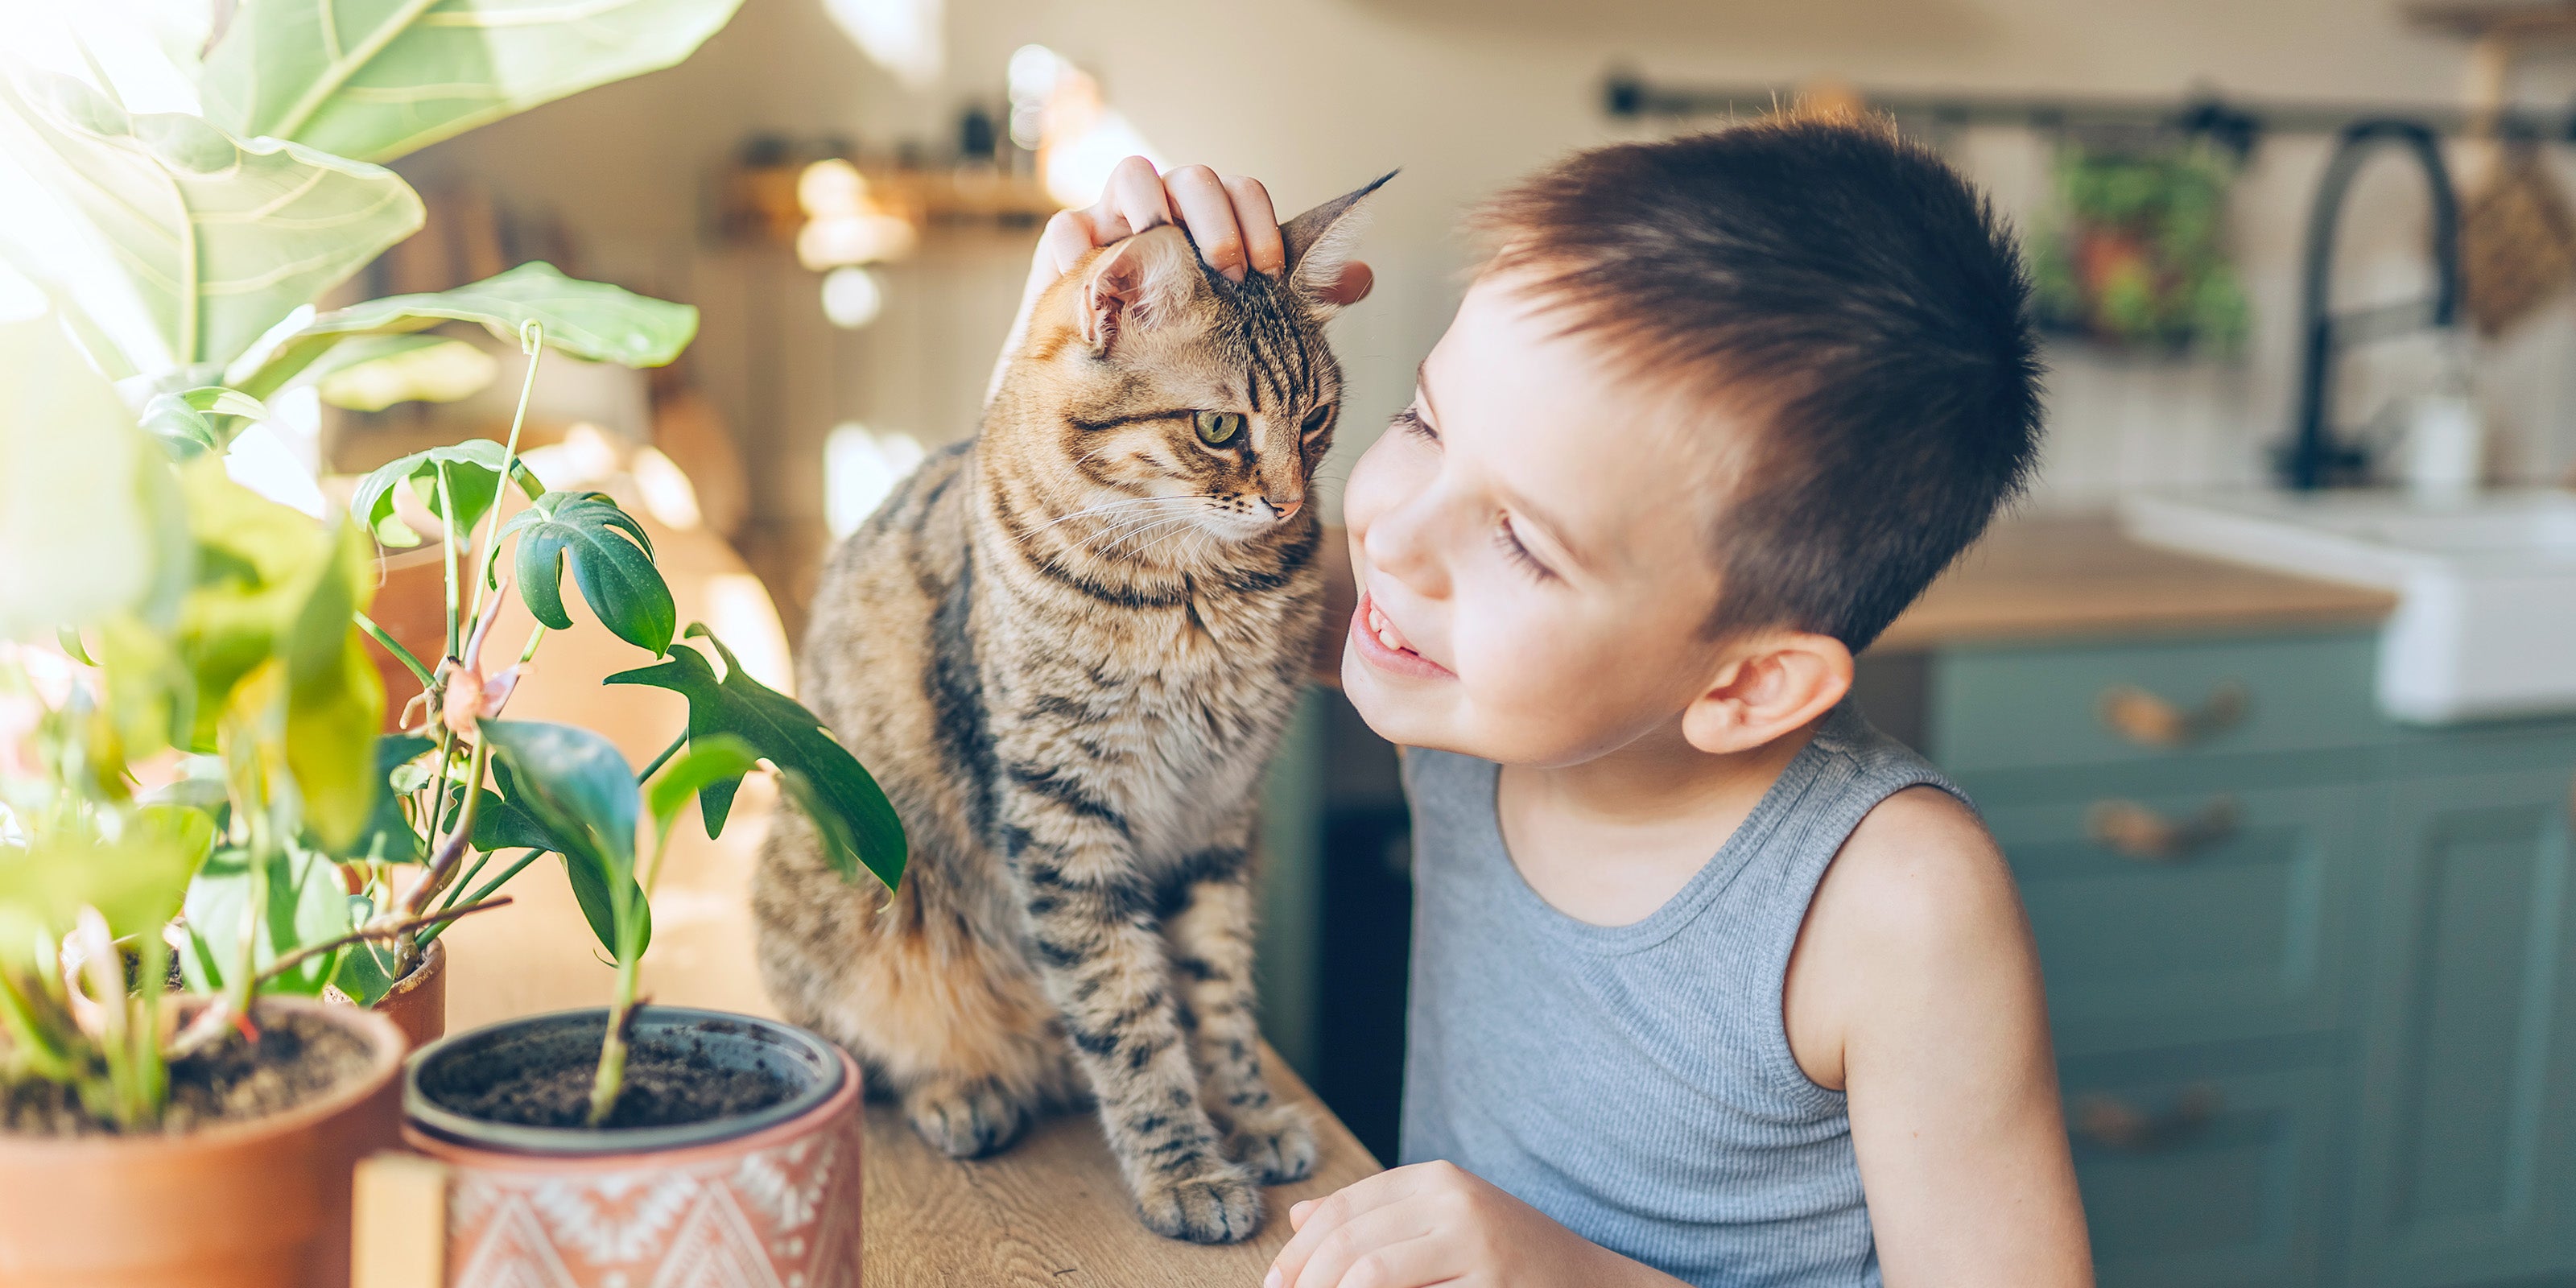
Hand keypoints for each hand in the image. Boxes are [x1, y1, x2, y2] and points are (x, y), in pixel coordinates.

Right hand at [986, 156, 1374, 400]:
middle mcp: (1168, 212)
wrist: (1113, 387)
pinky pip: (1066, 228)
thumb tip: (1363, 278)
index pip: (1242, 192)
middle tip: (1231, 275)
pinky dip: (1082, 246)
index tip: (1271, 272)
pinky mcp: (1066, 251)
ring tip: (1169, 265)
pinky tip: (1099, 283)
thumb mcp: (1250, 329)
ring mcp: (1113, 224)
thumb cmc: (1190, 349)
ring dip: (1155, 212)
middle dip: (1217, 219)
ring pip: (1132, 177)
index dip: (1260, 223)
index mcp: (1213, 221)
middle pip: (1194, 178)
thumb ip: (1300, 300)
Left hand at [1264, 1160, 1678, 1287]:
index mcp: (1436, 1180)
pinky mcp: (1488, 1281)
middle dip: (1303, 1281)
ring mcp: (1473, 1240)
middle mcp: (1452, 1199)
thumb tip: (1301, 1219)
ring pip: (1365, 1271)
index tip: (1274, 1287)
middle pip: (1345, 1240)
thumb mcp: (1445, 1227)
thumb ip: (1378, 1220)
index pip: (1341, 1209)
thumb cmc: (1514, 1265)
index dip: (1297, 1253)